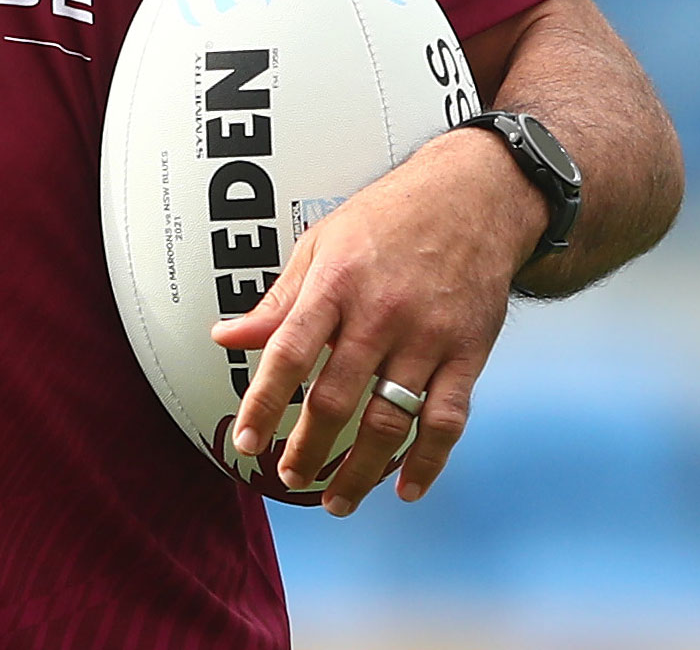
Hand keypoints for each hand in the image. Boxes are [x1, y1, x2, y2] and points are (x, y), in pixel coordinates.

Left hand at [209, 126, 544, 514]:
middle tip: (289, 477)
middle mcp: (380, 315)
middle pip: (337, 398)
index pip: (287, 353)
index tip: (248, 442)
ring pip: (390, 420)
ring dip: (361, 468)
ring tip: (337, 500)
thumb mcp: (319, 244)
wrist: (474, 198)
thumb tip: (225, 337)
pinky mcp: (470, 354)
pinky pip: (447, 419)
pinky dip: (428, 461)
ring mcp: (428, 338)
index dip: (265, 403)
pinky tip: (407, 490)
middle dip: (310, 448)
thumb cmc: (386, 219)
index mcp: (334, 285)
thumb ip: (277, 301)